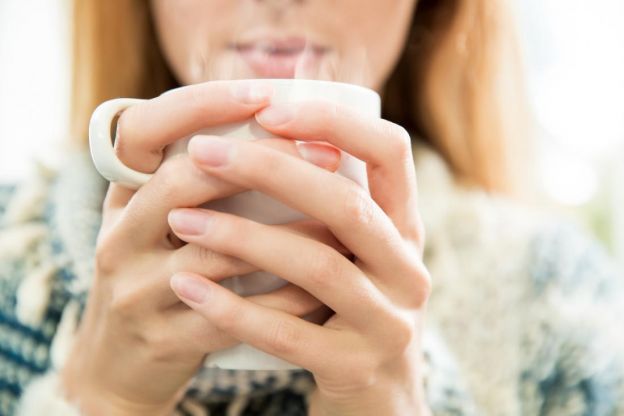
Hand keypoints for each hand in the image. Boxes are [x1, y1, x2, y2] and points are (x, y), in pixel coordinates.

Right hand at [60, 81, 344, 415]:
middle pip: (184, 180)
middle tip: (325, 155)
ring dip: (289, 235)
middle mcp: (119, 236)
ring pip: (217, 250)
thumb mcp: (161, 224)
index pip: (143, 129)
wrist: (117, 365)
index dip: (201, 103)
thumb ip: (202, 184)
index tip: (264, 94)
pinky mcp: (162, 338)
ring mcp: (135, 290)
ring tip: (342, 223)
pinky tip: (321, 289)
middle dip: (262, 162)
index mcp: (122, 197)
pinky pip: (232, 314)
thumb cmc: (158, 278)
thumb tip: (282, 133)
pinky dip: (282, 298)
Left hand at [167, 99, 431, 415]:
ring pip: (317, 265)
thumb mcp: (357, 255)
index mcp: (406, 229)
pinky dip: (234, 307)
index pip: (390, 151)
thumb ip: (330, 206)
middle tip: (205, 153)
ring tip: (182, 221)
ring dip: (242, 238)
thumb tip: (266, 133)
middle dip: (272, 171)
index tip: (271, 111)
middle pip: (346, 203)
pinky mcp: (355, 367)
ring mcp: (388, 322)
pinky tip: (187, 285)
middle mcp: (408, 270)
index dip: (334, 122)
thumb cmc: (348, 310)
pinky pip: (289, 332)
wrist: (376, 400)